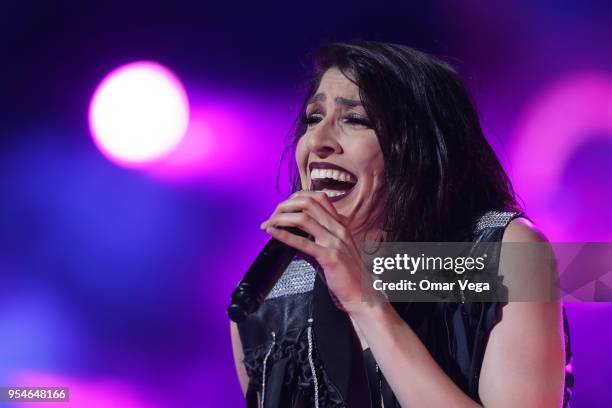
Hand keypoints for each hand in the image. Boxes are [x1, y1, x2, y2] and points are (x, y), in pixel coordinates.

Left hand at [260, 191, 371, 311]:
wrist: (362, 294)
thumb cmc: (347, 275)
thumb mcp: (332, 251)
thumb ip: (313, 242)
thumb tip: (292, 237)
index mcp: (340, 225)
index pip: (318, 198)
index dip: (297, 197)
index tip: (283, 206)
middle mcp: (338, 229)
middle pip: (308, 203)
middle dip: (285, 206)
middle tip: (272, 215)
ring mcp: (335, 242)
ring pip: (303, 219)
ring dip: (281, 219)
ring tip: (269, 223)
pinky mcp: (330, 257)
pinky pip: (303, 242)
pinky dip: (284, 235)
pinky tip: (273, 232)